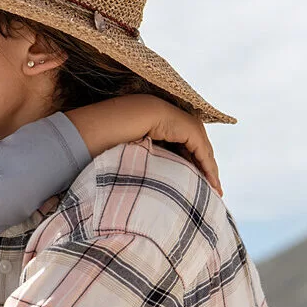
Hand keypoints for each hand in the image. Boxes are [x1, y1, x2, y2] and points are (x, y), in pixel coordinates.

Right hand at [66, 95, 224, 195]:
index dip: (192, 165)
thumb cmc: (97, 150)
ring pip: (198, 142)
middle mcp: (162, 114)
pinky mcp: (175, 119)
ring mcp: (169, 114)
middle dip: (205, 167)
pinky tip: (210, 180)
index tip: (200, 187)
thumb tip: (144, 187)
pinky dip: (205, 162)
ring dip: (209, 167)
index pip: (180, 144)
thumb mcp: (126, 159)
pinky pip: (196, 142)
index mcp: (151, 122)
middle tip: (214, 192)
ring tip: (214, 190)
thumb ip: (142, 165)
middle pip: (192, 143)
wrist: (92, 132)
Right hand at [144, 102, 222, 195]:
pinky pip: (204, 156)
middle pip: (206, 156)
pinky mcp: (195, 135)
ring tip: (216, 191)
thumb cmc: (146, 131)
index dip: (204, 170)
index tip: (208, 184)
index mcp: (187, 131)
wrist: (144, 116)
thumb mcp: (162, 148)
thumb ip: (172, 157)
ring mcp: (197, 131)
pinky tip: (212, 182)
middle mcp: (195, 129)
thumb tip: (172, 173)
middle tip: (217, 191)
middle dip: (211, 174)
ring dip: (212, 175)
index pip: (199, 153)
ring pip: (207, 158)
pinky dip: (208, 170)